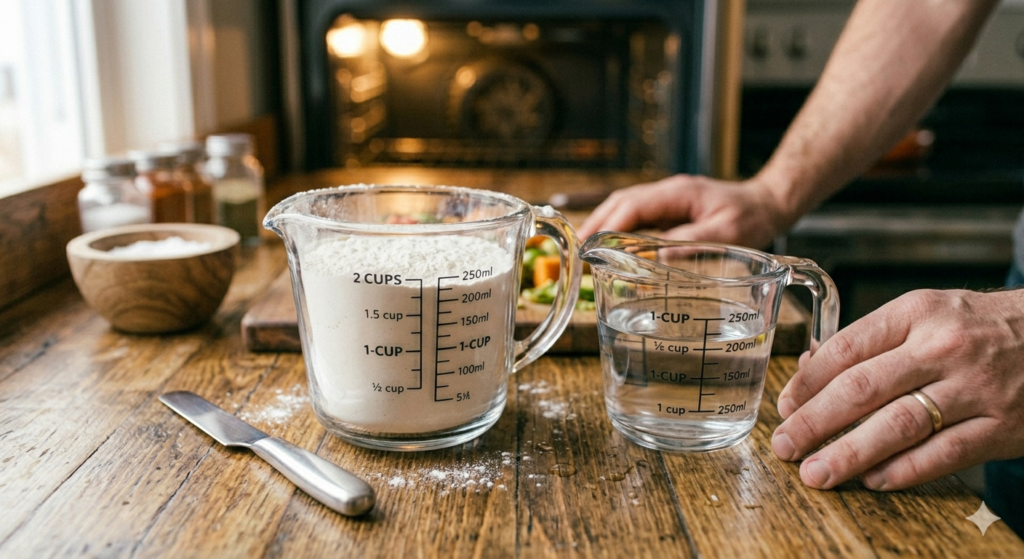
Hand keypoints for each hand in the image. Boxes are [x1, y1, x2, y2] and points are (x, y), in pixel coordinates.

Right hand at [577, 174, 793, 248]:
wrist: (767, 202)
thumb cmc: (751, 217)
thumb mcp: (727, 233)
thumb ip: (694, 242)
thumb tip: (658, 257)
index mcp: (678, 193)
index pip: (633, 205)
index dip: (607, 225)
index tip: (590, 245)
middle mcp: (668, 191)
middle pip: (621, 202)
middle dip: (596, 224)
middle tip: (577, 252)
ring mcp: (667, 198)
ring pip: (625, 206)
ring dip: (603, 225)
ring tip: (586, 250)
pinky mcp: (669, 208)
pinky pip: (637, 215)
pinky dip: (618, 227)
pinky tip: (610, 245)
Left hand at [772, 288, 1023, 490]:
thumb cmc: (976, 326)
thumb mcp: (924, 314)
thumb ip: (870, 342)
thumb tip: (808, 370)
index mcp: (916, 313)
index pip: (845, 348)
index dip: (807, 383)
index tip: (784, 407)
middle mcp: (942, 347)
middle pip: (862, 389)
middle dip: (814, 422)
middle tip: (785, 446)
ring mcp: (975, 388)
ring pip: (898, 425)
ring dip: (849, 454)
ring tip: (817, 472)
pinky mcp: (1002, 426)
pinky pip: (943, 454)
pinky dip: (903, 471)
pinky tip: (872, 480)